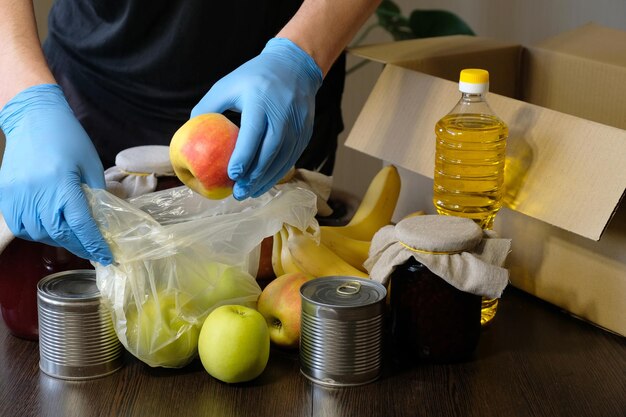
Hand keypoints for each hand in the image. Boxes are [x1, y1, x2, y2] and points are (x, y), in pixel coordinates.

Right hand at [0, 84, 112, 264]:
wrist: (33, 118)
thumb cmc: (68, 139)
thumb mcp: (90, 165)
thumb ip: (95, 194)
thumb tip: (101, 221)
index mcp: (62, 184)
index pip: (80, 225)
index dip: (94, 244)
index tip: (106, 257)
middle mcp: (37, 193)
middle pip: (59, 233)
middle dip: (78, 245)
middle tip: (92, 250)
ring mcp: (18, 195)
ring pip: (37, 233)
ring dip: (57, 239)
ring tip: (72, 238)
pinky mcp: (5, 194)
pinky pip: (20, 224)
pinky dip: (36, 231)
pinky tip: (49, 227)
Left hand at [191, 38, 322, 199]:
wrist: (295, 67)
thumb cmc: (255, 77)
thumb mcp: (227, 85)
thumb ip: (208, 107)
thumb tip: (189, 132)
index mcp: (260, 100)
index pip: (253, 133)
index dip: (244, 156)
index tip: (232, 174)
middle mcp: (282, 113)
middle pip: (270, 151)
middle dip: (254, 175)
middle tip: (239, 193)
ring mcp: (298, 124)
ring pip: (283, 159)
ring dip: (267, 179)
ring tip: (250, 192)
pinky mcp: (306, 132)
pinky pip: (292, 157)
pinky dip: (279, 172)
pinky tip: (265, 181)